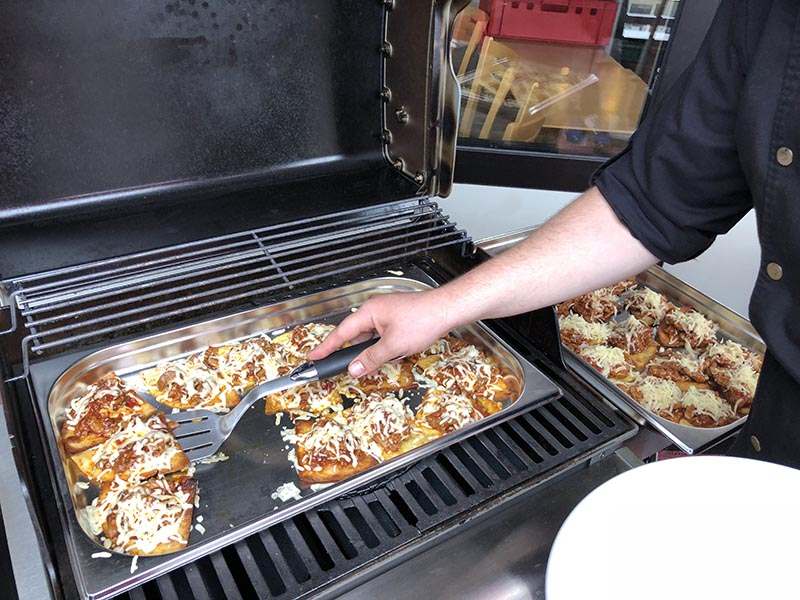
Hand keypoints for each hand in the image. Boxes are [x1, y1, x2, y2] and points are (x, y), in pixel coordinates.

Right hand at [307, 290, 453, 376]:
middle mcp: (375, 310)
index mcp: (369, 312)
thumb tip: (354, 369)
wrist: (447, 310)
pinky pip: (383, 336)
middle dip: (356, 353)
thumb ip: (371, 358)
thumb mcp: (394, 346)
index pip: (341, 332)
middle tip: (346, 367)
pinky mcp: (397, 319)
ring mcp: (387, 314)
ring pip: (372, 338)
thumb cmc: (422, 320)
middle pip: (357, 336)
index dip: (326, 346)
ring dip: (375, 351)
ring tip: (383, 361)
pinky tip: (396, 354)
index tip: (313, 357)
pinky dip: (386, 347)